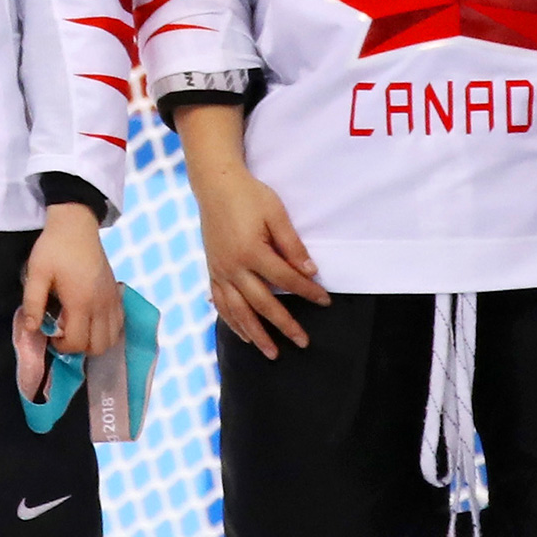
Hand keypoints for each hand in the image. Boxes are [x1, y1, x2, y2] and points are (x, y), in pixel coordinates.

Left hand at [22, 202, 122, 355]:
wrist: (76, 224)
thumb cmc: (54, 248)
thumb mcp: (36, 272)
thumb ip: (32, 302)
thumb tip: (31, 329)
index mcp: (81, 302)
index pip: (78, 342)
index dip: (62, 346)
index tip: (51, 334)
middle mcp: (101, 305)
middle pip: (99, 346)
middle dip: (79, 347)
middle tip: (64, 333)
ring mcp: (112, 299)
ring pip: (112, 338)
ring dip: (94, 341)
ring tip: (77, 327)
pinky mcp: (116, 293)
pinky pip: (119, 323)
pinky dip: (107, 330)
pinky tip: (92, 320)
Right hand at [176, 103, 329, 359]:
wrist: (215, 184)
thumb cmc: (249, 196)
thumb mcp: (276, 214)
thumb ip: (292, 245)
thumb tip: (310, 271)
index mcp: (251, 251)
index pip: (285, 279)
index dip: (307, 291)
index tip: (325, 300)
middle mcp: (233, 266)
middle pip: (262, 303)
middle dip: (284, 324)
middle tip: (303, 342)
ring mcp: (220, 270)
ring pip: (238, 310)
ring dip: (255, 334)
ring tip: (271, 352)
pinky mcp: (212, 270)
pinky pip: (220, 302)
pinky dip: (232, 321)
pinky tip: (243, 334)